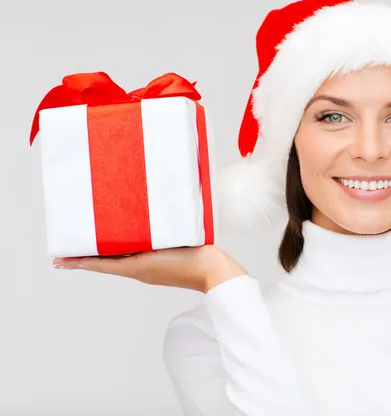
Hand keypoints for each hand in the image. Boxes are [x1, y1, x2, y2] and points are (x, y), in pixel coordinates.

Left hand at [52, 245, 247, 292]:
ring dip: (108, 249)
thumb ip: (135, 254)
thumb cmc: (190, 264)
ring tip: (97, 239)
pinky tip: (133, 235)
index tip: (59, 260)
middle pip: (108, 260)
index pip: (99, 264)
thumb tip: (110, 248)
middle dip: (90, 254)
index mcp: (136, 268)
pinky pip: (140, 252)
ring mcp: (154, 266)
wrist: (216, 271)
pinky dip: (129, 246)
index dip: (79, 262)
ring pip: (124, 256)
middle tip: (72, 248)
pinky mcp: (166, 260)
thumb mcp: (157, 257)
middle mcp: (141, 269)